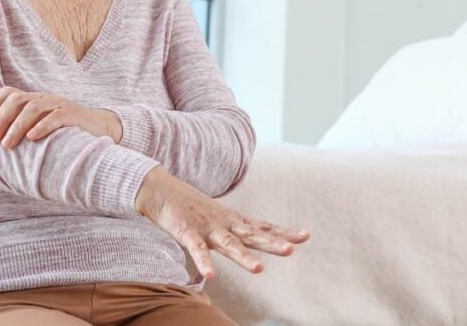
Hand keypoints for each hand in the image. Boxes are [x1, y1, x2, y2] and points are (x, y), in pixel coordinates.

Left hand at [0, 86, 114, 147]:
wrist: (100, 129)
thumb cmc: (64, 133)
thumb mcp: (41, 127)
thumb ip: (22, 130)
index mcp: (35, 100)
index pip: (9, 93)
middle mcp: (45, 99)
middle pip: (18, 99)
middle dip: (2, 118)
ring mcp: (60, 105)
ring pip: (34, 107)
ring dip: (17, 126)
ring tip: (7, 144)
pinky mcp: (74, 115)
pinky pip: (56, 116)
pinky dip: (42, 126)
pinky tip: (32, 138)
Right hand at [135, 166, 310, 278]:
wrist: (160, 189)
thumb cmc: (190, 206)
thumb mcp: (218, 217)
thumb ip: (235, 230)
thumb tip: (253, 236)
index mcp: (233, 220)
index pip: (263, 227)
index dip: (283, 232)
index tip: (305, 235)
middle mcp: (224, 223)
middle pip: (252, 235)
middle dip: (272, 242)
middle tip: (291, 250)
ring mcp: (206, 227)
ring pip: (228, 244)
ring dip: (243, 256)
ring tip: (258, 269)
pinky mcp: (187, 232)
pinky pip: (196, 250)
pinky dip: (203, 262)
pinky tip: (210, 276)